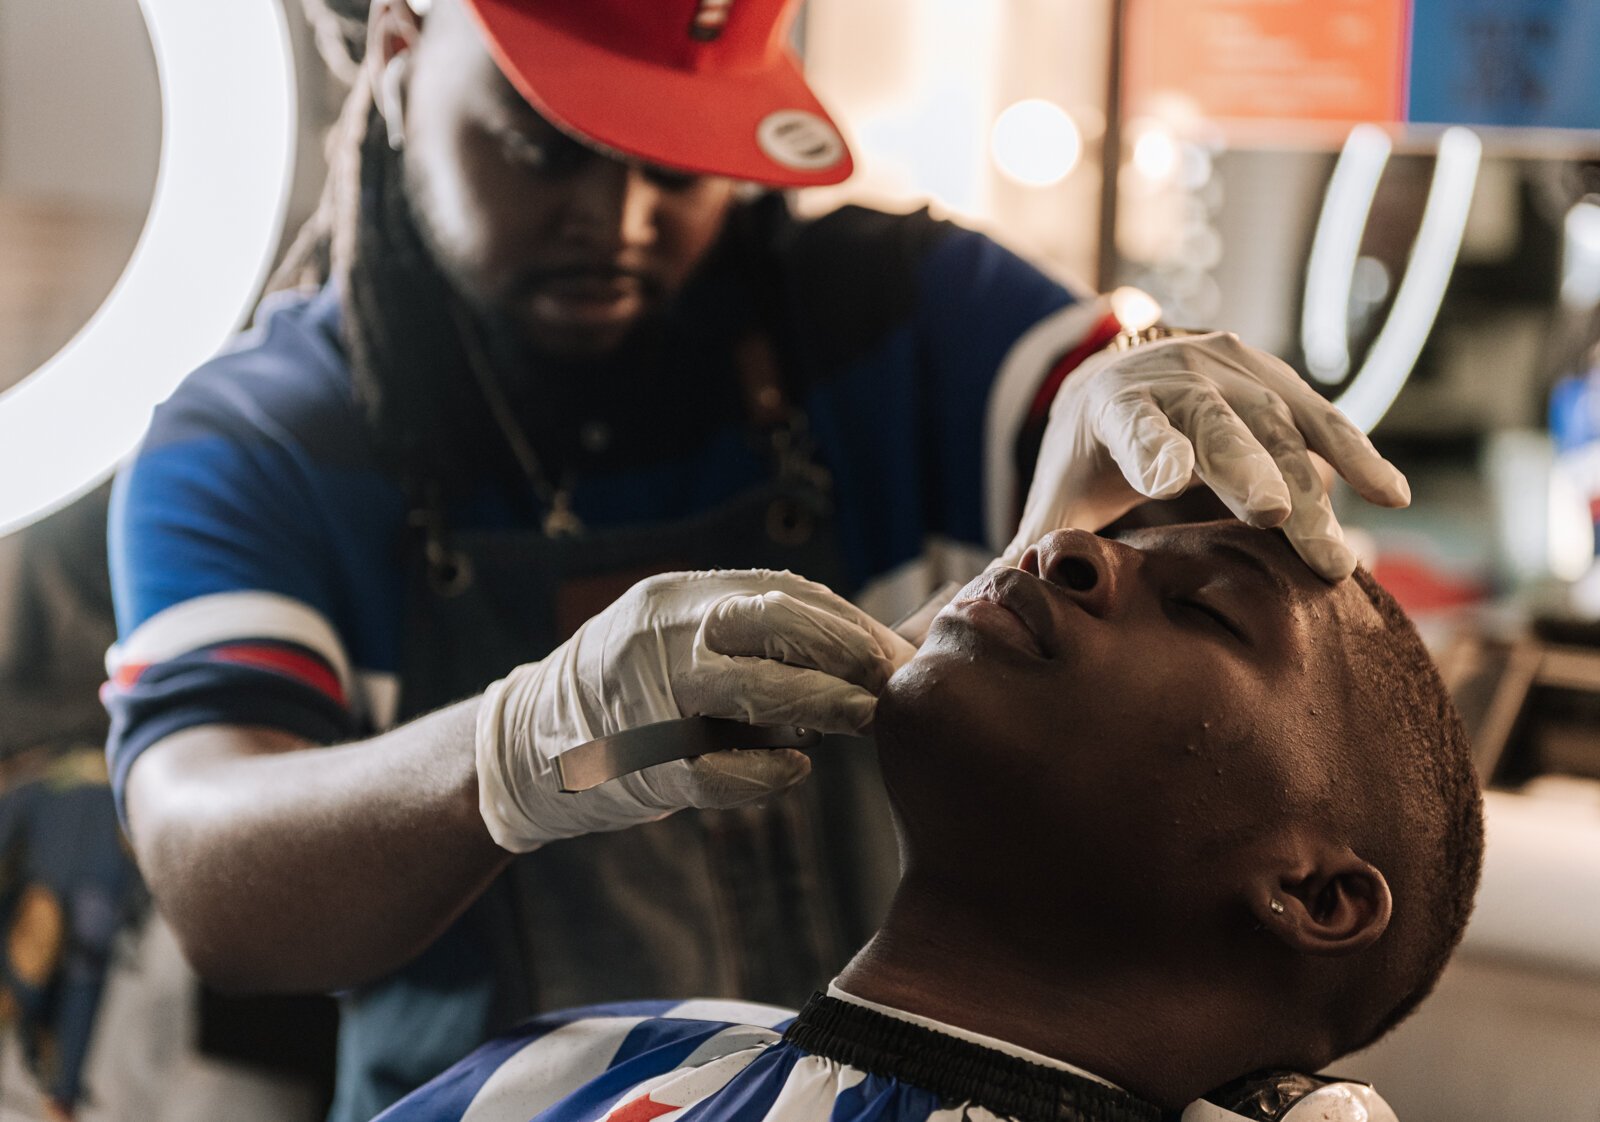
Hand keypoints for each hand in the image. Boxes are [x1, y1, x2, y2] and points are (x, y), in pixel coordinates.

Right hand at [475, 570, 916, 851]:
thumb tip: (868, 648)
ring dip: (818, 708)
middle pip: (771, 625)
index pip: (780, 593)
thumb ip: (752, 639)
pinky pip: (714, 769)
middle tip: (885, 685)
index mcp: (676, 598)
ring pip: (751, 690)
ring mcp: (644, 695)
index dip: (843, 623)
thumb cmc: (630, 694)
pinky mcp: (636, 763)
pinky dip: (764, 774)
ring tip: (859, 721)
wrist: (526, 748)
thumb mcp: (679, 639)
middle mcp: (659, 635)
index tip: (889, 651)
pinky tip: (794, 772)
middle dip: (841, 653)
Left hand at [1004, 331, 1409, 578]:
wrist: (1124, 378)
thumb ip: (1022, 556)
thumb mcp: (1054, 500)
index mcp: (1113, 406)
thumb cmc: (1089, 458)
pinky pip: (1321, 418)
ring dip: (1313, 493)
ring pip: (1278, 429)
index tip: (1169, 478)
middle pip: (1216, 425)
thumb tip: (944, 623)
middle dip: (1247, 472)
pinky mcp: (1276, 380)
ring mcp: (1232, 371)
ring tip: (1336, 559)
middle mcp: (1175, 377)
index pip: (1132, 425)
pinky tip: (1388, 496)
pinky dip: (1354, 454)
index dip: (1150, 448)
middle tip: (1276, 521)